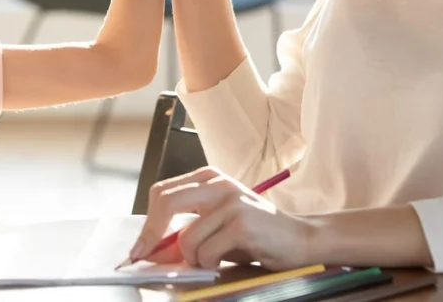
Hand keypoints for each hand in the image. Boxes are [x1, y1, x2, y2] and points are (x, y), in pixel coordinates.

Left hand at [130, 167, 313, 270]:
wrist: (301, 238)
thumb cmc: (256, 234)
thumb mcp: (217, 223)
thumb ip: (187, 227)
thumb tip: (151, 248)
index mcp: (207, 178)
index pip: (162, 193)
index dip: (147, 222)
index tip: (140, 246)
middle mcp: (217, 183)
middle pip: (165, 202)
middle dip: (151, 235)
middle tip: (145, 257)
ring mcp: (230, 200)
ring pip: (185, 236)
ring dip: (193, 258)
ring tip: (212, 260)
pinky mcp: (242, 222)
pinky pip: (207, 251)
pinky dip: (210, 263)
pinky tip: (226, 260)